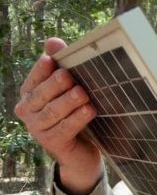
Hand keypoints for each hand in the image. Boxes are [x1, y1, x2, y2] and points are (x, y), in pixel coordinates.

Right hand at [15, 38, 102, 194]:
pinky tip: (89, 110)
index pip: (34, 78)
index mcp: (29, 94)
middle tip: (69, 76)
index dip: (42, 69)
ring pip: (52, 112)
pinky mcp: (52, 143)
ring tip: (83, 94)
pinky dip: (77, 119)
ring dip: (68, 102)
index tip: (51, 59)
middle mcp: (28, 111)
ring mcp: (37, 129)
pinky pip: (64, 128)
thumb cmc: (74, 115)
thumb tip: (53, 41)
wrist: (82, 152)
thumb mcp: (69, 90)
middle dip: (55, 85)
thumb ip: (61, 66)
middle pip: (41, 95)